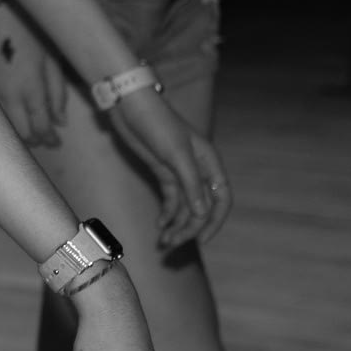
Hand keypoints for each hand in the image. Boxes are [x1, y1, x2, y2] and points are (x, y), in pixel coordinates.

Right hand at [0, 1, 66, 147]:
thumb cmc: (30, 28)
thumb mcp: (52, 58)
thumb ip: (57, 92)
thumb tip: (60, 121)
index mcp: (30, 89)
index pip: (41, 127)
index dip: (49, 139)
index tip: (56, 141)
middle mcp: (7, 95)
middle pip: (20, 133)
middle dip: (33, 139)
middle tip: (43, 137)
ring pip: (1, 124)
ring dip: (15, 129)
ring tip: (25, 126)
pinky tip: (6, 109)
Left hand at [109, 89, 228, 248]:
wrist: (129, 106)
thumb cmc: (157, 123)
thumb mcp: (176, 154)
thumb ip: (191, 184)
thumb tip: (204, 214)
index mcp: (209, 163)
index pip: (221, 199)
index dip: (216, 221)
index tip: (202, 240)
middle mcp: (199, 170)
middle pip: (201, 207)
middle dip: (189, 228)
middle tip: (172, 245)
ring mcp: (180, 172)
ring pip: (185, 206)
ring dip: (176, 224)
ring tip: (163, 241)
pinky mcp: (163, 172)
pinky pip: (171, 199)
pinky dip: (167, 213)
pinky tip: (160, 225)